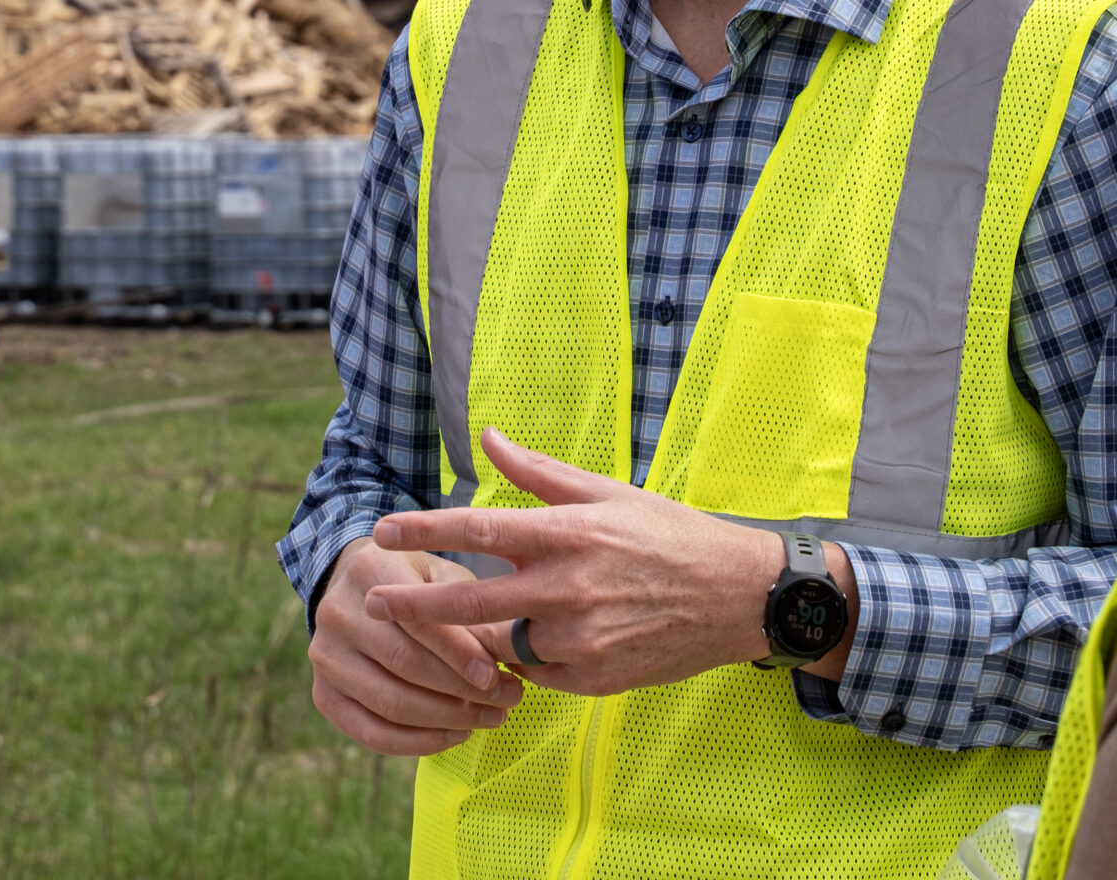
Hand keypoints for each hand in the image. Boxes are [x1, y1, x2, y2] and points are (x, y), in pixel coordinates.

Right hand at [308, 535, 526, 754]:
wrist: (361, 591)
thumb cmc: (417, 584)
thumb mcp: (444, 577)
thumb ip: (470, 611)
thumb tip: (509, 656)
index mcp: (369, 570)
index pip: (418, 620)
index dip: (460, 653)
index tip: (496, 675)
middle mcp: (335, 612)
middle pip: (404, 664)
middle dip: (462, 690)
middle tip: (507, 701)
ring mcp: (324, 656)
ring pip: (389, 703)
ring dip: (447, 720)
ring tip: (490, 718)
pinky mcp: (323, 694)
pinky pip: (371, 734)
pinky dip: (418, 743)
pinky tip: (455, 735)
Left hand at [362, 427, 857, 697]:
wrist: (739, 597)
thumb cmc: (670, 535)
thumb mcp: (608, 492)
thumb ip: (539, 472)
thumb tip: (487, 437)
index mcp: (570, 534)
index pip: (481, 531)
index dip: (426, 529)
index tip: (382, 528)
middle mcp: (571, 589)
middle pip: (472, 603)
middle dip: (417, 606)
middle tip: (377, 602)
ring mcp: (583, 640)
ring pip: (507, 641)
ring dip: (498, 629)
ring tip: (525, 611)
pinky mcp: (596, 679)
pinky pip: (539, 671)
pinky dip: (535, 656)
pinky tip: (561, 635)